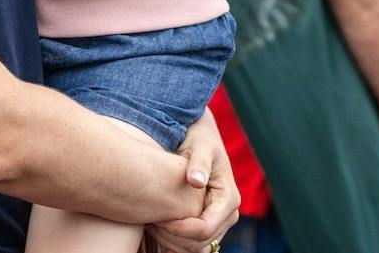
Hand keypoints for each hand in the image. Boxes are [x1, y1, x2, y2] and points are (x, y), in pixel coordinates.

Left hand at [147, 112, 238, 252]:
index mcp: (229, 198)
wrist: (199, 136)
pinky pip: (194, 245)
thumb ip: (198, 162)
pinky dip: (175, 242)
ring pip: (197, 248)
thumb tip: (196, 180)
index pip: (204, 229)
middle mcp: (228, 214)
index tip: (157, 218)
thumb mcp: (199, 145)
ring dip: (173, 242)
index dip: (180, 229)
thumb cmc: (198, 138)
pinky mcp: (209, 223)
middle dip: (173, 238)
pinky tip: (158, 227)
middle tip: (149, 222)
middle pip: (201, 243)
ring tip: (151, 224)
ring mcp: (220, 221)